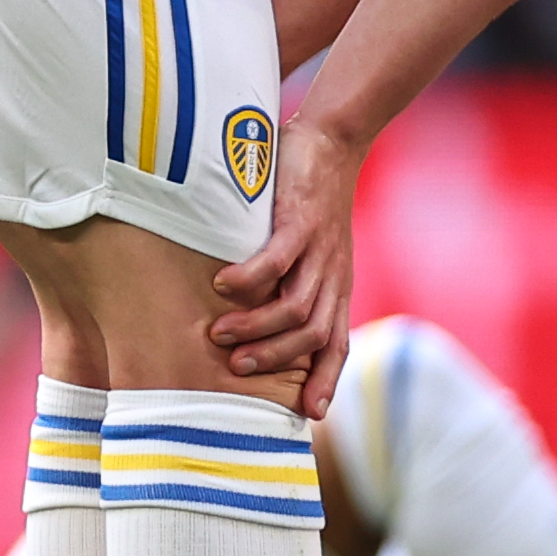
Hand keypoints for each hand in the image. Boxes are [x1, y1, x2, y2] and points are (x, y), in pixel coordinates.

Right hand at [206, 115, 360, 414]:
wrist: (333, 142)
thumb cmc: (313, 196)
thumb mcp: (315, 246)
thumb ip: (294, 277)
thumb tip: (256, 307)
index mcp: (336, 285)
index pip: (337, 344)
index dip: (325, 380)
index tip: (308, 414)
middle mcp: (331, 275)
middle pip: (313, 335)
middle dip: (276, 359)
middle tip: (235, 368)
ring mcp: (318, 250)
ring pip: (295, 306)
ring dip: (256, 325)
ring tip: (219, 331)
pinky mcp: (300, 220)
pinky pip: (277, 259)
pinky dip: (250, 278)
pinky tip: (222, 284)